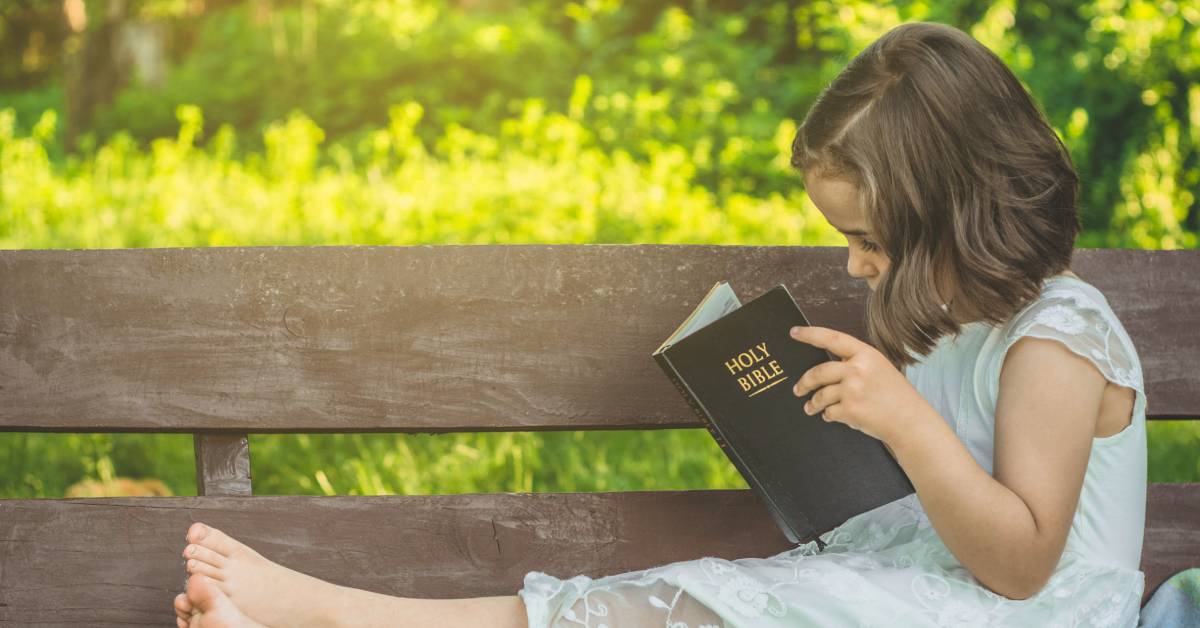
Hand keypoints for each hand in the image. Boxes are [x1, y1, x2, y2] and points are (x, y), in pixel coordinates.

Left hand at [789, 325, 933, 444]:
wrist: (910, 421)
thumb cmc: (896, 395)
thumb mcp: (880, 368)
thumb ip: (855, 364)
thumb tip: (826, 370)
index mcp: (866, 354)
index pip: (832, 338)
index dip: (810, 334)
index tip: (794, 332)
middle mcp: (857, 369)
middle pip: (818, 372)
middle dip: (804, 382)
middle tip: (798, 389)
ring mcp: (853, 389)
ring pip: (820, 395)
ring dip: (813, 403)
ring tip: (810, 408)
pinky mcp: (850, 410)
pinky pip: (829, 412)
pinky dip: (828, 416)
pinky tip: (832, 416)